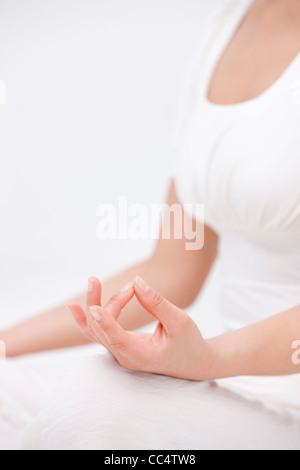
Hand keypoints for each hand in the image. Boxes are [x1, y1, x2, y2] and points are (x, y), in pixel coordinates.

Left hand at [68, 276, 214, 380]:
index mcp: (142, 356)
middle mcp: (124, 357)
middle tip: (133, 286)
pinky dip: (85, 318)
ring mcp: (118, 352)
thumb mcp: (179, 321)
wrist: (192, 362)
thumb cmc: (188, 342)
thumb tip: (137, 282)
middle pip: (104, 328)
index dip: (105, 323)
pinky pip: (96, 332)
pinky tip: (73, 306)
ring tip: (93, 280)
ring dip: (93, 304)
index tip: (95, 307)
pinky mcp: (117, 345)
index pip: (117, 341)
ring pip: (95, 329)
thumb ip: (157, 303)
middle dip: (114, 302)